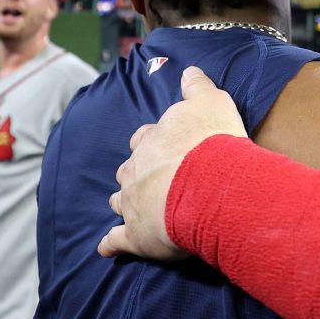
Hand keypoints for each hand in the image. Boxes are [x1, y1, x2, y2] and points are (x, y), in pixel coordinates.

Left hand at [98, 66, 247, 259]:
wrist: (211, 186)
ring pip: (120, 200)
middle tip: (151, 177)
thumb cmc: (212, 143)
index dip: (153, 142)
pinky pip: (117, 241)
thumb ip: (198, 86)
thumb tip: (189, 71)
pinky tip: (107, 247)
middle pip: (128, 169)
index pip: (144, 138)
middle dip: (136, 172)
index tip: (163, 146)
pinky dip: (111, 244)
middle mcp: (136, 169)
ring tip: (132, 207)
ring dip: (125, 202)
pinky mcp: (136, 235)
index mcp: (152, 140)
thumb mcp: (211, 102)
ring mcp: (133, 202)